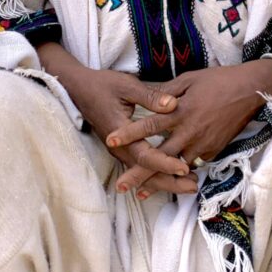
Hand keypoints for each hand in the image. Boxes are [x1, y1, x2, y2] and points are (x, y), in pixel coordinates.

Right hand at [37, 42, 197, 194]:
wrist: (78, 89)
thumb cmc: (103, 85)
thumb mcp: (127, 85)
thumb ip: (150, 97)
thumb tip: (173, 104)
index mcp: (120, 132)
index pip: (144, 155)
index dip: (164, 163)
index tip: (183, 168)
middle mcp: (119, 147)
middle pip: (145, 172)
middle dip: (169, 181)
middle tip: (193, 186)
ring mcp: (119, 150)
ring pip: (142, 173)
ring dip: (165, 181)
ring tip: (189, 186)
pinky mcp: (122, 149)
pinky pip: (139, 167)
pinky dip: (156, 175)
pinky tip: (171, 180)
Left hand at [106, 61, 271, 192]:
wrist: (251, 90)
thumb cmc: (219, 80)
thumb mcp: (189, 79)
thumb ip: (167, 92)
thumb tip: (150, 100)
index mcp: (180, 111)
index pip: (149, 125)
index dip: (129, 133)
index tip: (110, 140)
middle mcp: (189, 131)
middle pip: (159, 156)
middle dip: (139, 173)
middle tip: (121, 186)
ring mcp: (203, 144)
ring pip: (176, 167)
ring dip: (159, 180)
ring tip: (141, 192)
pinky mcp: (214, 150)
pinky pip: (194, 162)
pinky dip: (181, 171)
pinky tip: (170, 181)